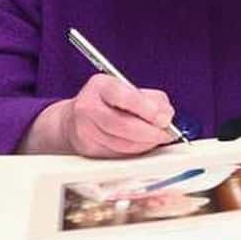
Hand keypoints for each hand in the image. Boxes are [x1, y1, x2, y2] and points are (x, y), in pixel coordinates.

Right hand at [29, 74, 175, 157]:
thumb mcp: (127, 89)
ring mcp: (86, 130)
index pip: (124, 96)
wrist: (74, 120)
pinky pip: (118, 154)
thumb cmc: (106, 102)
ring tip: (157, 138)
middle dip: (151, 132)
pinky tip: (142, 144)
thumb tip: (166, 115)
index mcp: (100, 86)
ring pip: (123, 143)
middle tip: (166, 133)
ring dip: (146, 143)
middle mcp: (89, 107)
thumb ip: (151, 99)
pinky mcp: (89, 149)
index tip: (164, 118)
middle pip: (124, 125)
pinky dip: (136, 151)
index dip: (147, 109)